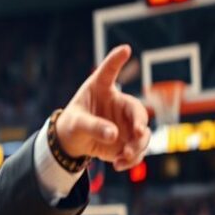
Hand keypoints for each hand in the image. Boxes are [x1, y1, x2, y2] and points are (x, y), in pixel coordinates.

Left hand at [56, 45, 150, 171]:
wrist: (73, 141)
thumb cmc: (73, 123)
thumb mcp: (77, 123)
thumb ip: (93, 126)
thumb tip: (114, 135)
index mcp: (102, 89)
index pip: (108, 72)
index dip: (116, 60)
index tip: (125, 49)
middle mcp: (119, 104)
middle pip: (137, 111)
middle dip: (140, 123)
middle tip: (137, 133)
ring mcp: (125, 123)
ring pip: (142, 134)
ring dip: (137, 146)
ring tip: (124, 156)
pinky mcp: (127, 141)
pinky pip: (137, 151)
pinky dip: (131, 159)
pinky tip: (118, 165)